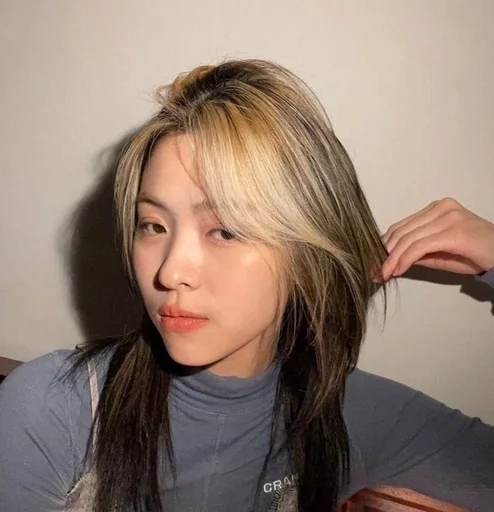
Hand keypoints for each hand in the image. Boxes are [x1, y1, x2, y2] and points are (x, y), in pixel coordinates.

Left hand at [379, 198, 493, 281]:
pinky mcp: (453, 231)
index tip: (374, 262)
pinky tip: (398, 270)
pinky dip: (405, 259)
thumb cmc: (474, 254)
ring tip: (383, 274)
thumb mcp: (439, 253)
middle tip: (374, 271)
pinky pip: (420, 246)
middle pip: (402, 231)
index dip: (384, 244)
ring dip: (392, 259)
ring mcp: (448, 217)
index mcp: (436, 209)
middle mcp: (441, 208)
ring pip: (408, 239)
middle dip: (384, 253)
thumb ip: (416, 252)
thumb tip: (389, 259)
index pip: (402, 226)